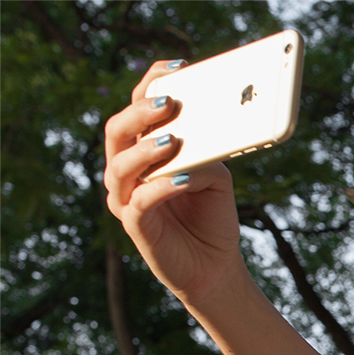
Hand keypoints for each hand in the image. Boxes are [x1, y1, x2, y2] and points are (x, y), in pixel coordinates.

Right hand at [103, 61, 245, 307]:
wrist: (215, 268)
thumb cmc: (212, 219)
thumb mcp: (216, 179)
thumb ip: (207, 155)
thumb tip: (199, 138)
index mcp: (142, 151)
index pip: (136, 109)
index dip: (150, 85)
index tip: (175, 68)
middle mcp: (125, 170)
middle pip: (118, 130)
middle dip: (141, 113)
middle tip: (169, 103)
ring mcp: (125, 198)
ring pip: (121, 164)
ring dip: (146, 148)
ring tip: (172, 140)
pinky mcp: (135, 226)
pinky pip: (140, 200)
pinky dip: (162, 186)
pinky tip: (183, 179)